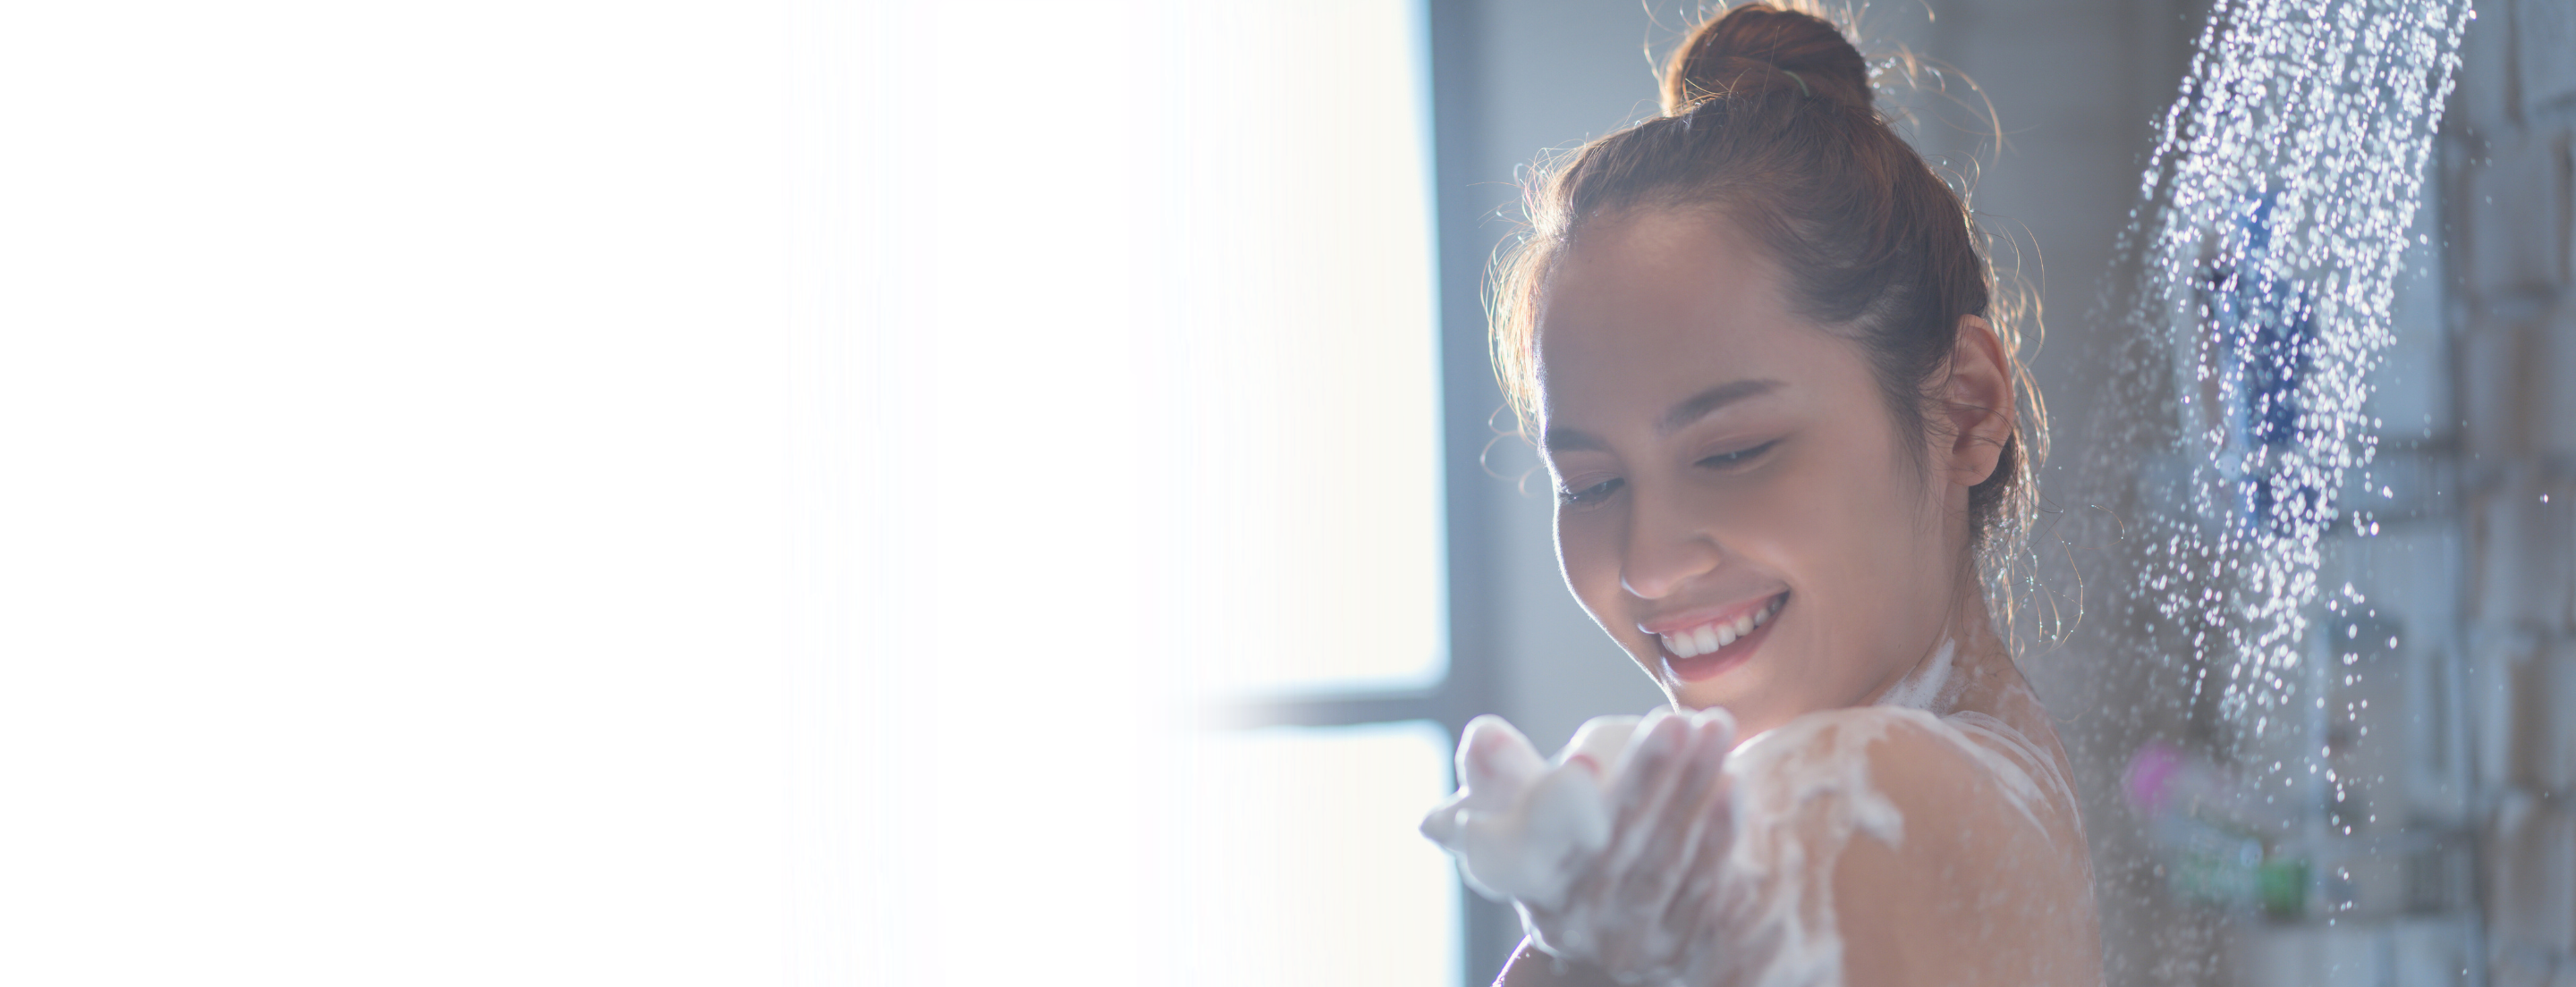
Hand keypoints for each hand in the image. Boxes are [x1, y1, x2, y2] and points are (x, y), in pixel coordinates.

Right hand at [1518, 708, 1738, 986]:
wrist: (1637, 920)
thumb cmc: (1574, 841)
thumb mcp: (1526, 810)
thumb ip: (1500, 776)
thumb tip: (1476, 744)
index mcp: (1525, 885)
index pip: (1529, 852)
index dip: (1554, 812)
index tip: (1582, 763)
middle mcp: (1572, 925)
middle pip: (1611, 847)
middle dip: (1645, 778)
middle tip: (1671, 722)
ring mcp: (1630, 942)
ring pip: (1662, 860)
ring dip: (1691, 790)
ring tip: (1714, 728)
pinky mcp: (1683, 948)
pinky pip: (1703, 885)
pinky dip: (1718, 832)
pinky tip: (1732, 783)